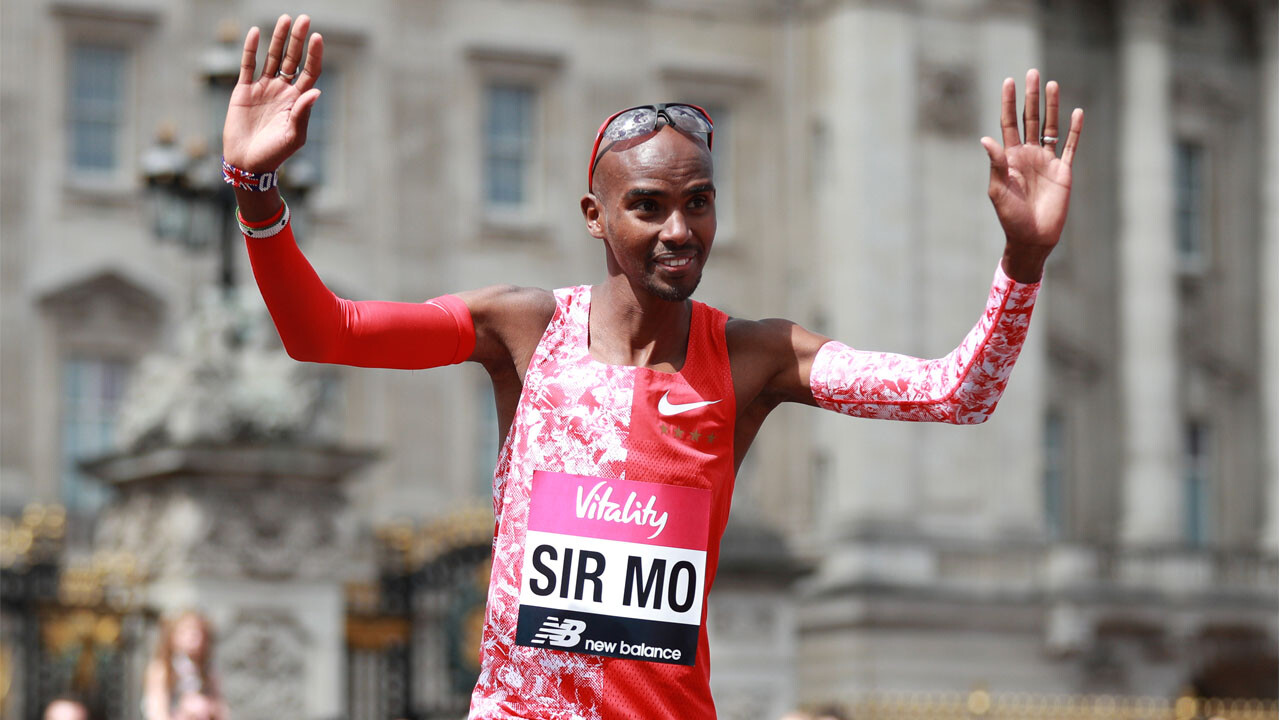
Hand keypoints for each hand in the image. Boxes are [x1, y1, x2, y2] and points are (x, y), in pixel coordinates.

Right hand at [222, 15, 323, 173]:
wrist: (248, 163)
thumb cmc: (275, 154)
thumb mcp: (293, 136)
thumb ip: (303, 113)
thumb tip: (316, 91)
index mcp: (297, 100)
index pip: (309, 71)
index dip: (313, 55)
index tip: (317, 37)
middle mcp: (282, 91)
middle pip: (293, 59)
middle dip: (298, 39)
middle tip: (304, 18)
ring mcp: (263, 88)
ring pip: (273, 58)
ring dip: (279, 39)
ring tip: (285, 19)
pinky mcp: (244, 90)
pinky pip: (248, 65)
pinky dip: (250, 48)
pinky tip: (255, 32)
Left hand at [980, 69, 1083, 281]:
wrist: (1032, 238)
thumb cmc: (1010, 217)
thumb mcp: (998, 190)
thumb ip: (995, 164)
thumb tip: (986, 138)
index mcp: (1009, 158)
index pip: (1009, 123)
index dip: (1008, 103)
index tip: (1009, 81)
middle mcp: (1028, 155)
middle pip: (1030, 119)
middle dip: (1030, 97)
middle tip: (1032, 73)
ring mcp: (1046, 161)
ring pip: (1050, 127)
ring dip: (1052, 106)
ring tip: (1052, 84)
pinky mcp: (1063, 171)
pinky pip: (1070, 146)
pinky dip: (1074, 130)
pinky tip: (1077, 112)